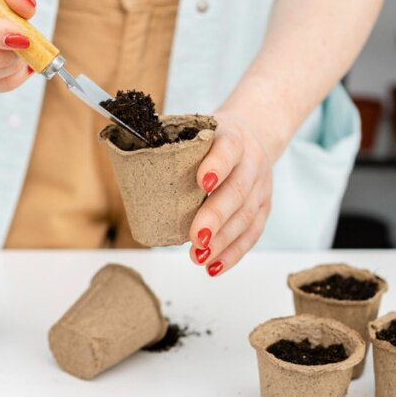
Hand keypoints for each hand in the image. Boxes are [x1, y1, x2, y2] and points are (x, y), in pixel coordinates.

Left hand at [187, 108, 274, 276]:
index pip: (229, 148)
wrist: (254, 132)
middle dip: (216, 216)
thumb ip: (173, 147)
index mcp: (233, 137)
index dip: (217, 165)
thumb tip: (131, 170)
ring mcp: (261, 186)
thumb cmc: (215, 138)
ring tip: (199, 256)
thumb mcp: (198, 130)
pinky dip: (233, 253)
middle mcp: (251, 161)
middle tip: (196, 236)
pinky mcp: (264, 207)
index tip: (203, 181)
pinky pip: (252, 233)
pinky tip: (214, 266)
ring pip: (246, 216)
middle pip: (237, 190)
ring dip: (222, 241)